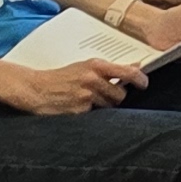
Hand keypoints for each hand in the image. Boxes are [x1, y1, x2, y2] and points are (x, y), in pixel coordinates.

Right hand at [0, 56, 138, 113]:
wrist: (35, 89)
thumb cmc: (61, 77)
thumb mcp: (85, 66)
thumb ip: (109, 69)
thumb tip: (135, 67)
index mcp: (95, 66)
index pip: (127, 72)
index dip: (140, 79)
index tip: (145, 84)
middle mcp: (92, 80)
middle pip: (120, 95)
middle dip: (116, 98)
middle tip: (104, 96)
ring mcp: (86, 96)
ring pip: (109, 107)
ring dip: (103, 106)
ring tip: (87, 100)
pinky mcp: (79, 111)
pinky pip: (94, 115)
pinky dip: (89, 114)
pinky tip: (77, 107)